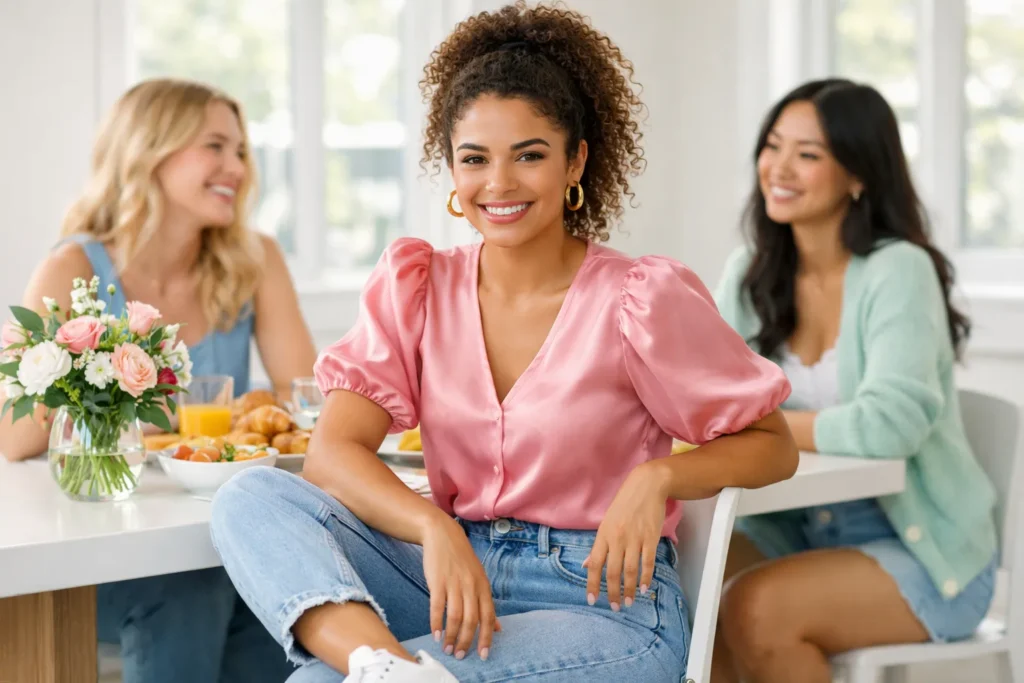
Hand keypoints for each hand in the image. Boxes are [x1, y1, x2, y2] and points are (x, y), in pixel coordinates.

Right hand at [421, 516, 500, 660]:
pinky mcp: (438, 581)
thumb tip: (498, 628)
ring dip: (451, 636)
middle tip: (460, 655)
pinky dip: (436, 622)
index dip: (486, 637)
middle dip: (466, 641)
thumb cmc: (461, 559)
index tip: (483, 655)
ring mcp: (454, 583)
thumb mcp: (479, 579)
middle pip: (471, 620)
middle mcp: (471, 586)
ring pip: (455, 616)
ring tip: (447, 648)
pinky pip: (437, 606)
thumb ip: (486, 604)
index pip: (488, 617)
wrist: (443, 535)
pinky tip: (435, 634)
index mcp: (483, 586)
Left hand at [585, 463, 666, 610]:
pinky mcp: (651, 538)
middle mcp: (618, 538)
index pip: (595, 564)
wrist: (646, 486)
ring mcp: (635, 538)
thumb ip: (598, 546)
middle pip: (613, 571)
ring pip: (631, 570)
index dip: (593, 584)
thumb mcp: (606, 523)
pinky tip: (645, 588)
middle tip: (615, 608)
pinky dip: (646, 577)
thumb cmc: (624, 505)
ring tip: (630, 603)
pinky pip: (648, 562)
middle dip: (613, 592)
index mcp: (603, 534)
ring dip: (630, 589)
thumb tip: (587, 565)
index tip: (592, 600)